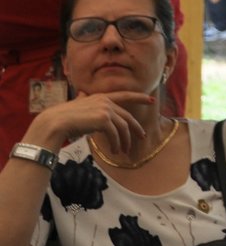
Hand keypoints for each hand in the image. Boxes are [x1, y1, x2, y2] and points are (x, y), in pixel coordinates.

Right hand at [26, 91, 155, 154]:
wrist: (54, 123)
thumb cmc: (63, 117)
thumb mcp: (76, 106)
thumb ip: (83, 100)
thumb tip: (81, 94)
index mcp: (100, 97)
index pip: (124, 95)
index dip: (139, 97)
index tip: (151, 100)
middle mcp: (105, 101)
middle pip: (127, 117)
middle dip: (135, 128)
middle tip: (142, 137)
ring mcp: (105, 109)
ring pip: (123, 128)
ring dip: (124, 141)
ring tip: (124, 151)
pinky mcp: (104, 119)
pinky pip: (115, 134)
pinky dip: (117, 144)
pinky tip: (116, 151)